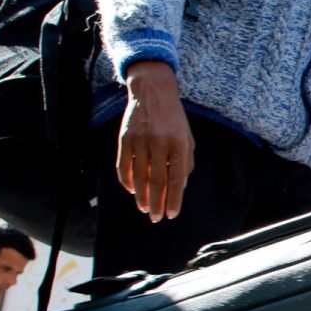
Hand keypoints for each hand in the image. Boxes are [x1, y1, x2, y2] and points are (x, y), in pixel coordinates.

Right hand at [117, 61, 192, 221]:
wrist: (153, 92)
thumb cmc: (174, 119)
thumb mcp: (187, 138)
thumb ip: (185, 162)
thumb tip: (179, 188)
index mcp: (179, 144)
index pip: (176, 179)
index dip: (174, 199)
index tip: (171, 215)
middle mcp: (159, 143)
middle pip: (156, 181)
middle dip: (157, 203)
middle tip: (156, 219)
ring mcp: (139, 141)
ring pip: (138, 177)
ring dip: (141, 196)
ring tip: (145, 209)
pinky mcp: (124, 139)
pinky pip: (122, 166)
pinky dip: (126, 181)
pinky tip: (131, 192)